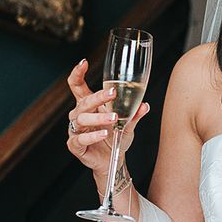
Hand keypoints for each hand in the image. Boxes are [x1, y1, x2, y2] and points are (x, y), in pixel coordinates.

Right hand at [66, 58, 149, 178]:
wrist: (112, 159)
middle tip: (113, 93)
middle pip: (83, 101)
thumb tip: (145, 105)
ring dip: (98, 118)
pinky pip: (80, 139)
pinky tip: (103, 134)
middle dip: (98, 97)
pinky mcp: (75, 146)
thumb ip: (135, 114)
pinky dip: (92, 136)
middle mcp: (79, 115)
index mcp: (89, 105)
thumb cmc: (116, 136)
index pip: (77, 86)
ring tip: (113, 119)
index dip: (78, 73)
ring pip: (81, 119)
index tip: (83, 62)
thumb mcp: (128, 123)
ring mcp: (76, 130)